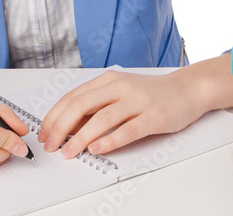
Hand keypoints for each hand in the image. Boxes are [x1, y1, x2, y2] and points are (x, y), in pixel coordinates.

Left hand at [37, 70, 205, 158]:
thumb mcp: (121, 92)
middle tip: (51, 145)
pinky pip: (128, 129)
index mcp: (108, 80)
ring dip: (81, 138)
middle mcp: (120, 87)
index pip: (73, 97)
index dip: (55, 116)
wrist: (188, 89)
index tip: (45, 133)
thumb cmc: (152, 93)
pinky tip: (97, 149)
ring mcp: (137, 101)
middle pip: (82, 105)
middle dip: (61, 127)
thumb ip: (98, 105)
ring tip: (69, 152)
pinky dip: (110, 140)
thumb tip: (70, 127)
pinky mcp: (154, 116)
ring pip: (102, 118)